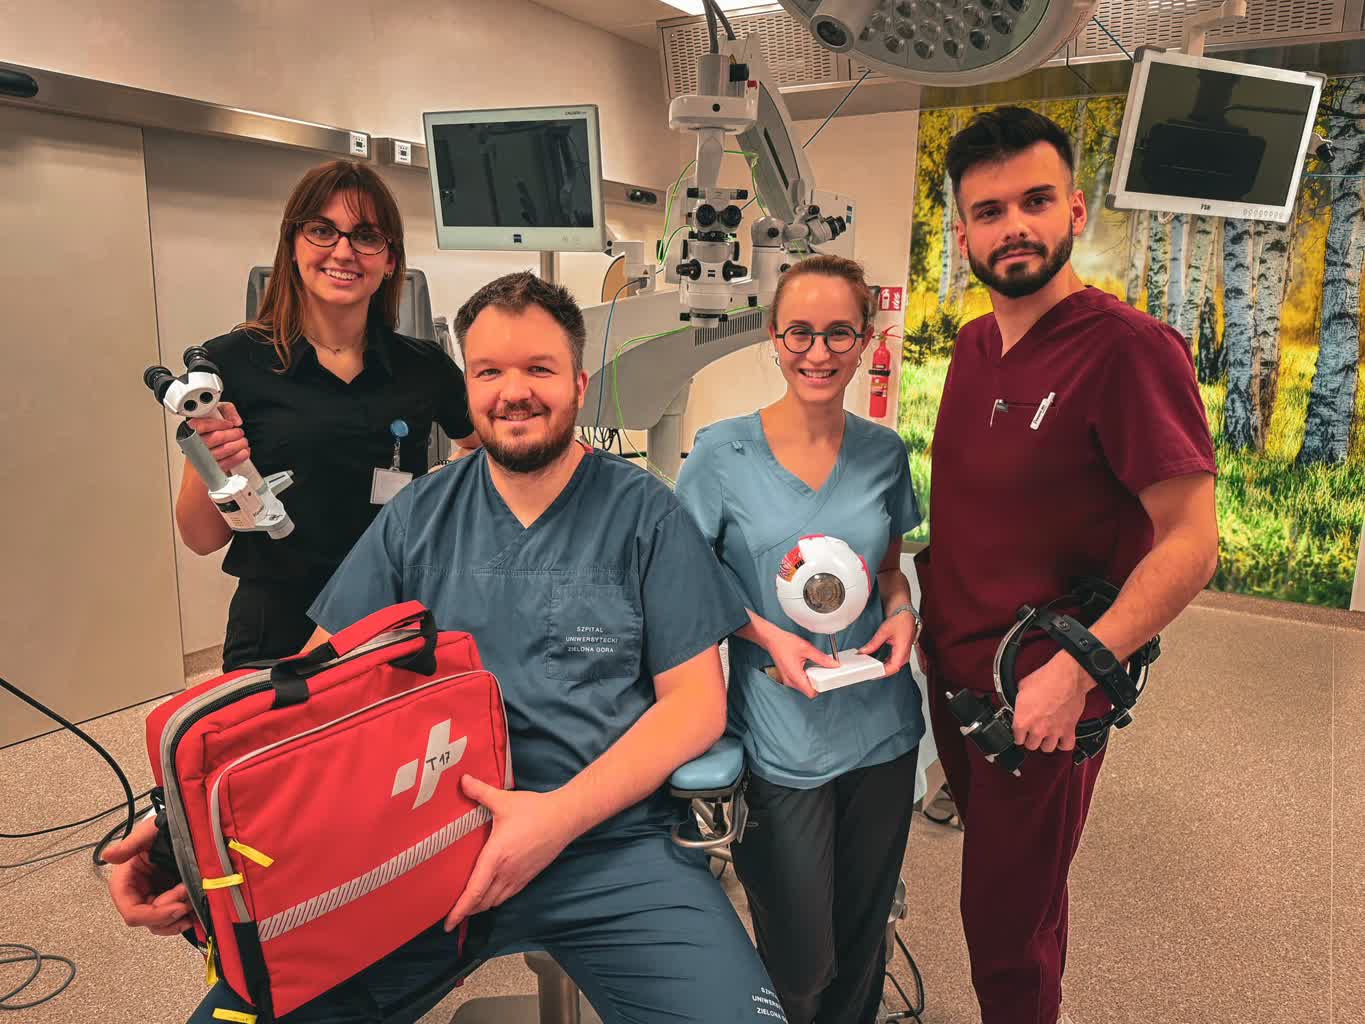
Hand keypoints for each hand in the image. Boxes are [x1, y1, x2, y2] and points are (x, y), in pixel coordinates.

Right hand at [103, 817, 193, 936]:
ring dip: (179, 917)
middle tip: (188, 893)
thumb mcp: (148, 832)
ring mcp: (153, 898)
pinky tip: (195, 913)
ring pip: (161, 924)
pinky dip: (184, 920)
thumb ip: (130, 844)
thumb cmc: (161, 829)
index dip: (154, 915)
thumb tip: (109, 855)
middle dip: (171, 912)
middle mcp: (137, 894)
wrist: (182, 828)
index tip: (177, 907)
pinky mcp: (168, 900)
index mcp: (125, 882)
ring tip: (193, 899)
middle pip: (149, 920)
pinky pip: (172, 920)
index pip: (132, 912)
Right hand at [187, 401, 251, 473]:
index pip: (201, 425)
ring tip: (243, 442)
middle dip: (234, 434)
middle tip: (239, 433)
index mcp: (189, 433)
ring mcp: (202, 459)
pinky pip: (229, 462)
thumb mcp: (209, 421)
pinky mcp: (211, 470)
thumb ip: (222, 412)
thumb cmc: (204, 443)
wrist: (195, 472)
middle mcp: (193, 446)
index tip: (229, 424)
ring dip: (240, 444)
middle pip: (217, 437)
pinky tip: (244, 452)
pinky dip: (240, 456)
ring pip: (226, 449)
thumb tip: (235, 420)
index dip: (219, 423)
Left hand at [443, 777, 575, 931]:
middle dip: (465, 910)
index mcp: (496, 857)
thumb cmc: (535, 810)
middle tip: (450, 913)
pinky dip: (494, 899)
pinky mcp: (528, 876)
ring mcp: (519, 876)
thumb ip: (480, 792)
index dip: (459, 910)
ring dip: (480, 906)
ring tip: (467, 905)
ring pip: (494, 901)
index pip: (473, 892)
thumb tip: (461, 780)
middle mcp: (506, 872)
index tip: (447, 923)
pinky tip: (490, 893)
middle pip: (481, 902)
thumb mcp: (504, 800)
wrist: (565, 817)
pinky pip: (507, 895)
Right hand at [762, 625, 838, 699]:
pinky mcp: (787, 677)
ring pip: (804, 687)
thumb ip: (821, 658)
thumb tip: (834, 664)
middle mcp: (790, 681)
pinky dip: (805, 677)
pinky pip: (799, 682)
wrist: (772, 639)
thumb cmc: (785, 643)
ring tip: (812, 666)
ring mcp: (787, 680)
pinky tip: (806, 666)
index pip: (811, 693)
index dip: (821, 687)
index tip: (826, 679)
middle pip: (808, 690)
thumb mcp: (806, 648)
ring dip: (811, 679)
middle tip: (821, 671)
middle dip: (817, 682)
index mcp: (795, 676)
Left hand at [858, 609, 918, 677]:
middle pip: (892, 669)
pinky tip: (875, 661)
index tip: (872, 673)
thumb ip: (873, 643)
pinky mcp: (900, 653)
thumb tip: (863, 651)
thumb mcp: (884, 631)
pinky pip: (892, 662)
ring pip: (892, 666)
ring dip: (881, 667)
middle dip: (879, 671)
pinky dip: (883, 663)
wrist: (905, 614)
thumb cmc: (900, 620)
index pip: (893, 668)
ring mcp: (903, 654)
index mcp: (902, 650)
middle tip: (867, 671)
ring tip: (869, 666)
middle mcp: (904, 654)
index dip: (882, 672)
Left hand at [1011, 652, 1089, 753]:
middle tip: (1032, 732)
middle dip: (1031, 739)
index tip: (1020, 733)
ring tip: (1045, 735)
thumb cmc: (1045, 679)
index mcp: (1023, 720)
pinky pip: (1066, 746)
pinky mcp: (1069, 729)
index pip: (1016, 738)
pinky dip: (1063, 744)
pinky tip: (1060, 738)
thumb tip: (1020, 704)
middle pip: (1031, 746)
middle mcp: (1037, 729)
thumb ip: (1019, 703)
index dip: (1018, 734)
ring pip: (1047, 748)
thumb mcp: (1022, 688)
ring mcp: (1054, 731)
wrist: (1066, 676)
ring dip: (1046, 742)